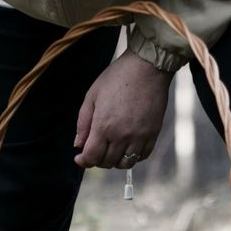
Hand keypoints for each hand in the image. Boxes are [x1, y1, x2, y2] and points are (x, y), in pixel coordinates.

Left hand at [74, 50, 172, 169]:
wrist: (147, 66)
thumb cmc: (116, 77)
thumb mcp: (92, 96)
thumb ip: (83, 123)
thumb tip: (78, 145)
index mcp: (104, 126)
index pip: (91, 157)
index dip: (83, 161)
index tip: (80, 158)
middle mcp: (122, 135)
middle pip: (107, 162)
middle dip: (97, 160)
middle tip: (95, 150)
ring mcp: (140, 136)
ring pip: (125, 163)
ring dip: (115, 161)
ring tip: (111, 150)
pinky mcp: (153, 134)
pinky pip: (142, 156)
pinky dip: (133, 156)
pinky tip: (127, 147)